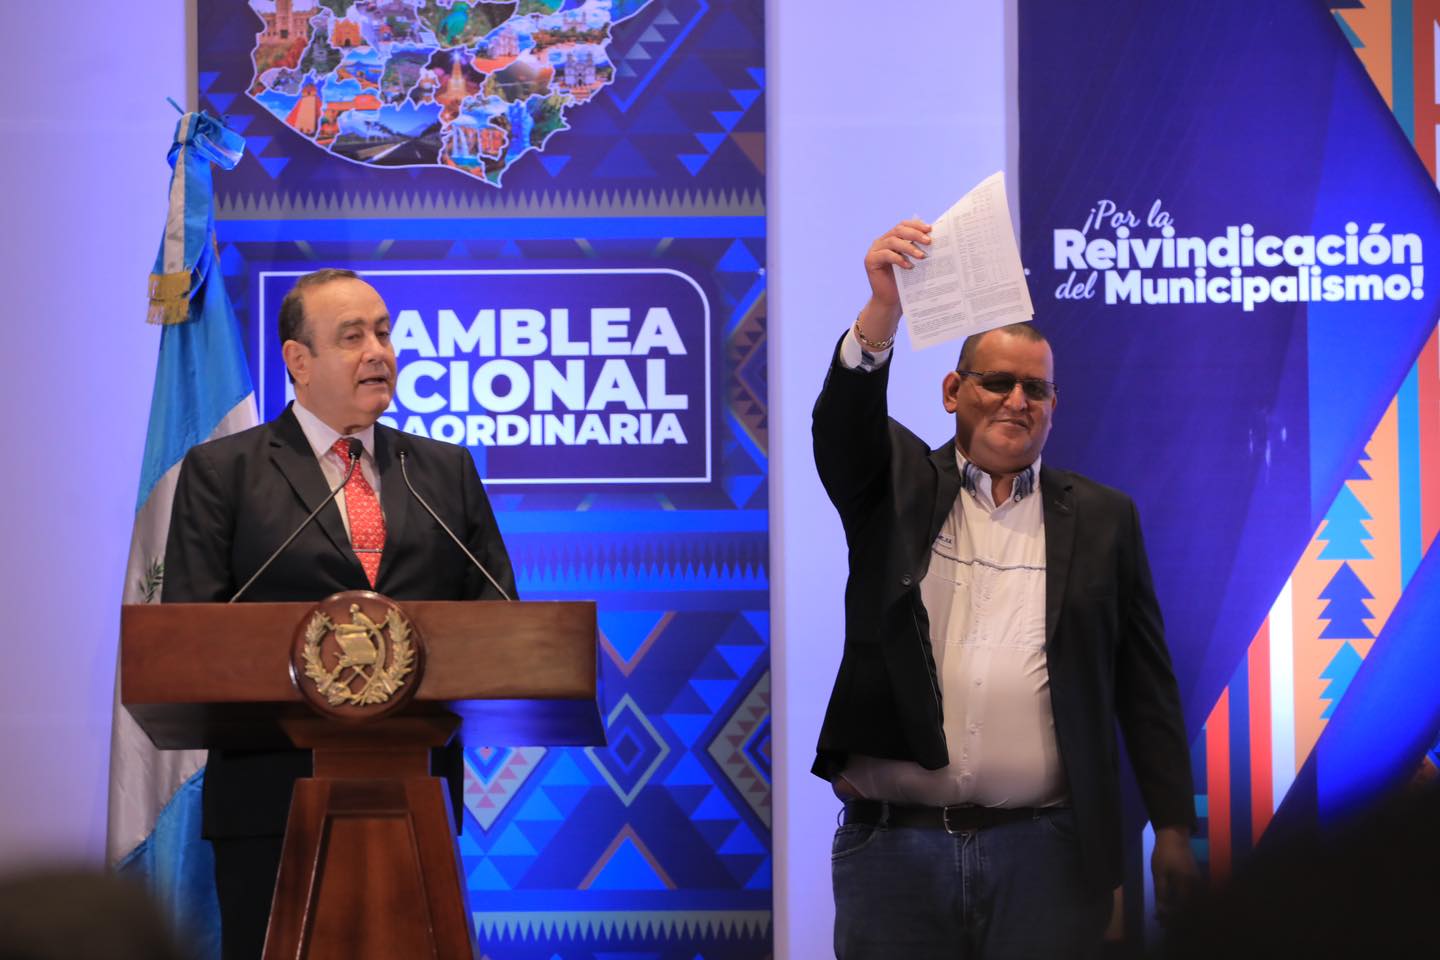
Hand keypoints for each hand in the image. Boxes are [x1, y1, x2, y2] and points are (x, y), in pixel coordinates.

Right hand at [858, 219, 931, 342]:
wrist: (891, 301)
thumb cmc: (905, 282)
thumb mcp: (913, 262)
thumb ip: (918, 249)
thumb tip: (936, 238)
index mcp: (892, 238)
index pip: (903, 225)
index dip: (916, 225)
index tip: (930, 229)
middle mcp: (881, 241)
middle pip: (898, 230)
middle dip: (915, 234)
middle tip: (928, 241)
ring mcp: (875, 250)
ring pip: (893, 241)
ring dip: (909, 247)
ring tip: (921, 256)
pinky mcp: (870, 260)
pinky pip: (886, 255)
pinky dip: (898, 259)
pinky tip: (909, 266)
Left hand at [1152, 825, 1199, 923]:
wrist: (1174, 836)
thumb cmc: (1164, 854)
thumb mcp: (1159, 874)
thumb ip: (1161, 894)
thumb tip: (1161, 912)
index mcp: (1187, 885)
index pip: (1183, 909)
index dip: (1173, 919)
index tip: (1161, 922)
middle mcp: (1197, 886)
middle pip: (1190, 909)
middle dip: (1177, 918)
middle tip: (1162, 921)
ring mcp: (1199, 883)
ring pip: (1192, 903)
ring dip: (1180, 911)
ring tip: (1165, 914)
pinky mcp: (1197, 880)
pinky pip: (1193, 896)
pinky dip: (1184, 902)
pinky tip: (1172, 903)